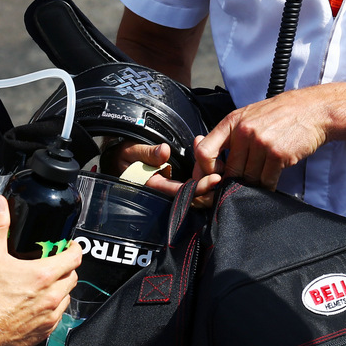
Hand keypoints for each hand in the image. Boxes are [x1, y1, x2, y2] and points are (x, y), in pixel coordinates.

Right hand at [0, 195, 81, 345]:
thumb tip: (0, 204)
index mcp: (43, 276)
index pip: (74, 258)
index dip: (74, 248)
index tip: (69, 245)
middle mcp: (50, 297)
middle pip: (72, 277)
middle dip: (65, 267)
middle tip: (52, 262)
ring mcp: (49, 316)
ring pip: (66, 297)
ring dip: (59, 288)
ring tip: (43, 284)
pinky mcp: (43, 332)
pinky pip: (57, 317)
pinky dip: (52, 308)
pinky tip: (36, 304)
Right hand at [102, 140, 219, 204]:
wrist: (120, 156)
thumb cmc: (123, 154)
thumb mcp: (132, 151)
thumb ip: (147, 153)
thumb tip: (164, 152)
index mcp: (155, 186)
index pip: (181, 192)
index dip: (199, 187)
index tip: (215, 178)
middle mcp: (165, 190)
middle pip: (192, 195)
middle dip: (209, 186)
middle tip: (224, 172)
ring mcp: (171, 185)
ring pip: (195, 188)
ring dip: (208, 177)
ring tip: (221, 161)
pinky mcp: (176, 179)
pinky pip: (194, 180)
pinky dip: (203, 170)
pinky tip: (211, 157)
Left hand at [195, 89, 328, 189]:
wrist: (312, 110)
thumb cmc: (279, 115)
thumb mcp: (248, 117)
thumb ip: (229, 136)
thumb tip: (205, 157)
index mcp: (231, 122)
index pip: (203, 152)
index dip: (205, 170)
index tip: (215, 176)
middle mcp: (243, 131)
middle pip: (228, 170)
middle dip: (235, 180)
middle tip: (243, 183)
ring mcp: (260, 142)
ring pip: (248, 178)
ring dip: (254, 184)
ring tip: (261, 178)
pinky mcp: (277, 154)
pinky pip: (266, 180)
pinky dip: (269, 185)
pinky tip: (272, 179)